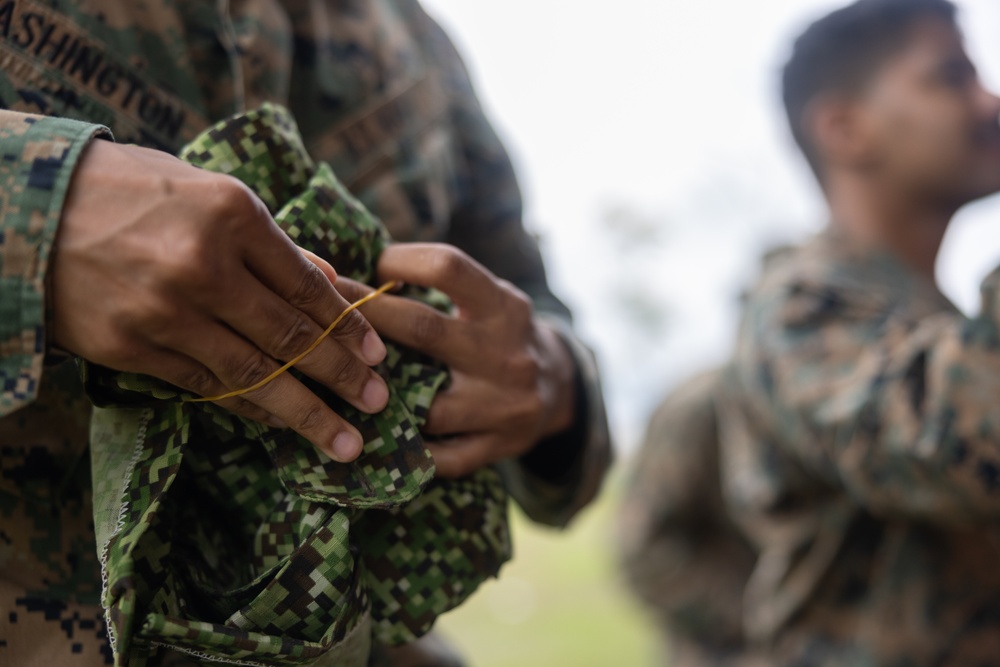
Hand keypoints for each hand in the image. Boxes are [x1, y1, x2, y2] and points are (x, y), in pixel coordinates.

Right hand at [50, 140, 389, 461]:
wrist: (27, 209)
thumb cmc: (130, 191)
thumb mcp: (207, 193)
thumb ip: (273, 243)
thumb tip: (331, 283)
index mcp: (232, 215)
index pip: (307, 286)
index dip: (348, 327)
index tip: (378, 357)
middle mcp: (204, 265)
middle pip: (291, 336)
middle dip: (342, 377)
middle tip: (380, 406)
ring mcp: (166, 312)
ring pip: (254, 374)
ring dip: (306, 413)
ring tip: (346, 443)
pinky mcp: (131, 348)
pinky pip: (205, 386)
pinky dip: (247, 407)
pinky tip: (278, 422)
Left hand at [337, 244, 576, 477]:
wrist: (561, 388)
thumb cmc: (503, 334)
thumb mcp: (491, 297)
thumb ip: (446, 285)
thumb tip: (367, 264)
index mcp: (504, 306)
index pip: (449, 267)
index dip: (401, 261)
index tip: (371, 265)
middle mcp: (507, 354)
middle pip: (423, 330)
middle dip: (365, 317)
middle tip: (324, 310)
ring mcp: (504, 405)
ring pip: (429, 405)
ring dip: (379, 393)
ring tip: (338, 379)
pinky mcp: (498, 446)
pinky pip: (443, 457)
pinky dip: (406, 450)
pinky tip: (372, 437)